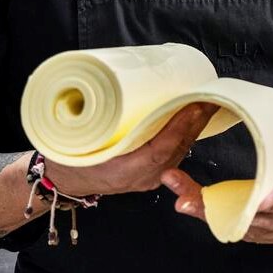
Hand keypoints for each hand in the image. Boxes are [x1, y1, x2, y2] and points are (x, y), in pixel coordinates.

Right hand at [42, 102, 220, 199]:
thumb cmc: (67, 160)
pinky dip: (185, 135)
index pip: (159, 151)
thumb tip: (109, 90)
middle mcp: (139, 177)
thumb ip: (95, 121)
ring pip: (178, 153)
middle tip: (208, 96)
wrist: (64, 182)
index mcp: (122, 172)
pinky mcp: (149, 173)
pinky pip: (173, 154)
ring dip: (194, 128)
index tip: (191, 107)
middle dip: (195, 123)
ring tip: (207, 102)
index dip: (177, 129)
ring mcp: (146, 178)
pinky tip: (194, 120)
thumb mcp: (76, 140)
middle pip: (175, 150)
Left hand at [160, 124, 272, 245]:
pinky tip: (184, 197)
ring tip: (174, 187)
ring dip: (199, 207)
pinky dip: (205, 211)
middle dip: (205, 206)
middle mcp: (272, 221)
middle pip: (233, 216)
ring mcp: (261, 228)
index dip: (239, 204)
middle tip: (179, 194)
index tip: (216, 199)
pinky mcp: (252, 228)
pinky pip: (225, 221)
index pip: (263, 205)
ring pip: (225, 221)